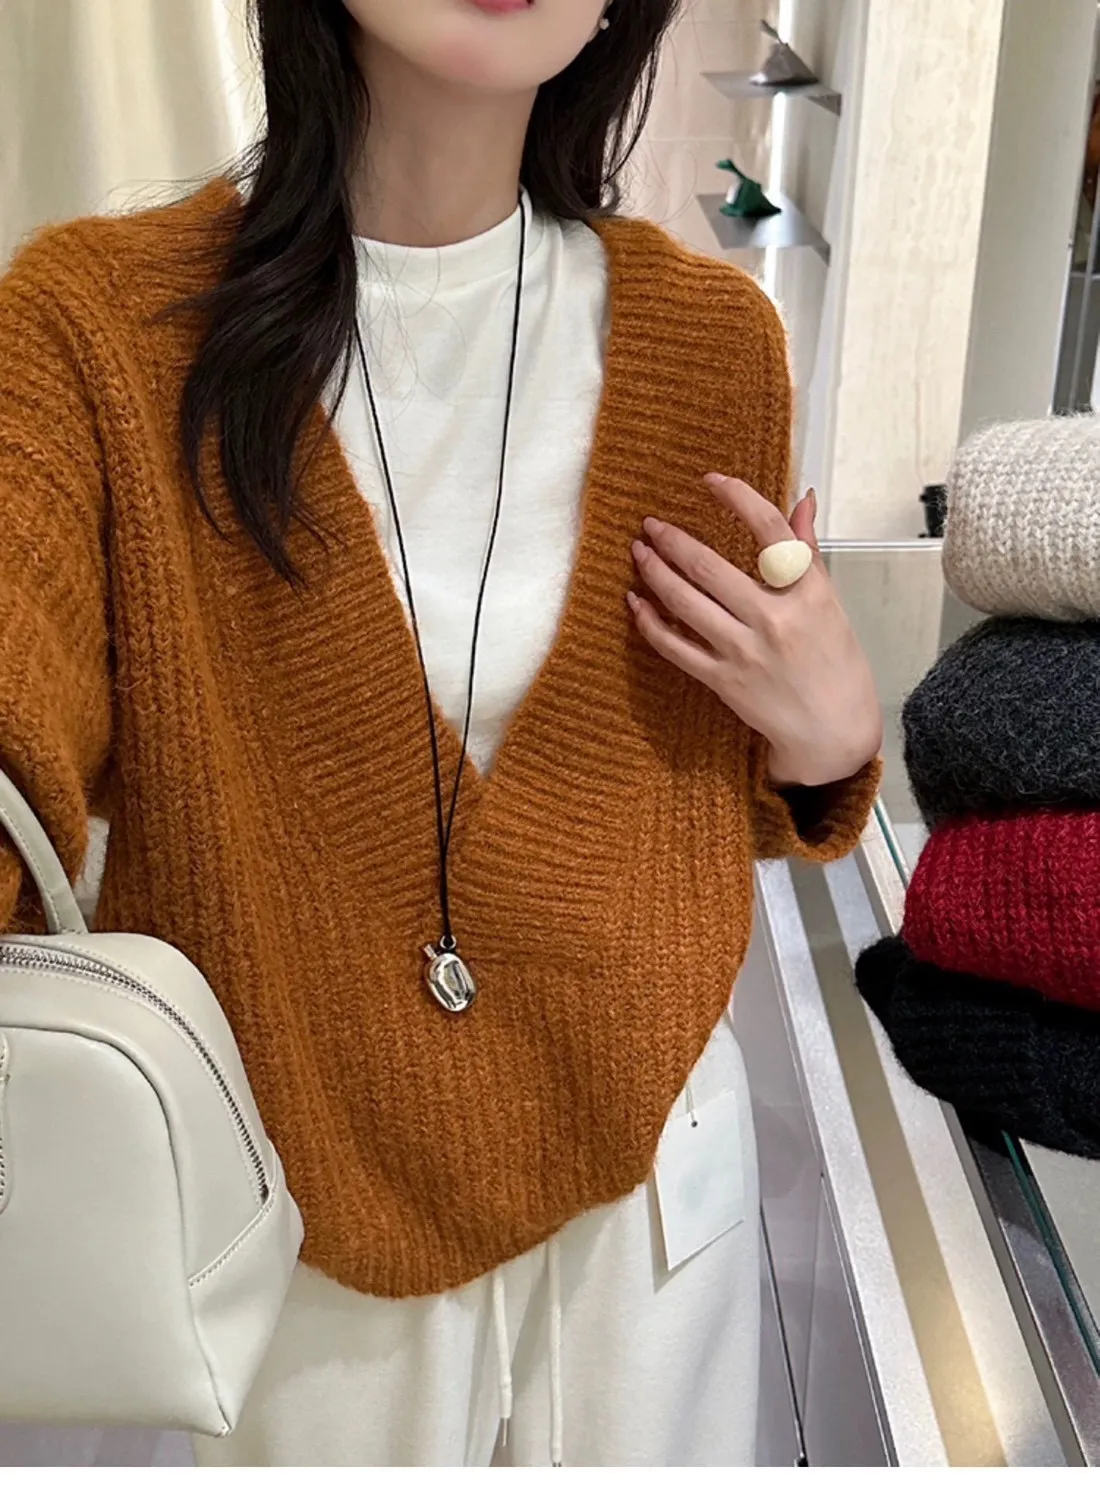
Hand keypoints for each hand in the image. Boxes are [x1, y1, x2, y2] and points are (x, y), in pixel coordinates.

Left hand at [627, 474, 882, 788]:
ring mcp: (744, 652)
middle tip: (652, 523)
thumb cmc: (836, 665)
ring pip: (686, 603)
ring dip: (655, 572)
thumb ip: (807, 553)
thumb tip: (803, 501)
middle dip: (673, 540)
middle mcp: (774, 620)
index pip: (770, 531)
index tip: (713, 481)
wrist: (832, 731)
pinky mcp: (722, 680)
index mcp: (807, 594)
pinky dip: (650, 622)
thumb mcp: (831, 604)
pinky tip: (637, 601)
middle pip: (710, 567)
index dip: (738, 498)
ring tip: (639, 552)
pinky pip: (675, 646)